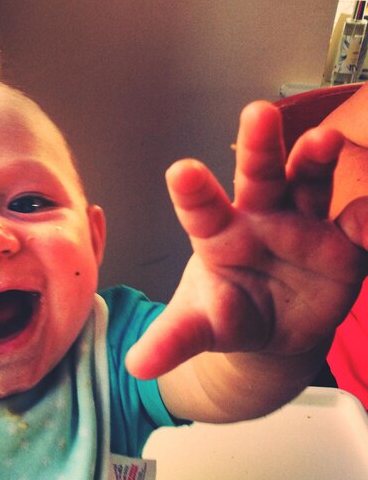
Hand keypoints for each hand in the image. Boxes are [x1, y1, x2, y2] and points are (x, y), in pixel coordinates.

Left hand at [126, 101, 367, 378]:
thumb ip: (172, 341)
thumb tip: (134, 366)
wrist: (271, 326)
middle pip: (258, 177)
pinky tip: (367, 211)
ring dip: (316, 161)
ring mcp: (305, 227)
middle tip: (256, 114)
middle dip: (258, 147)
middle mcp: (261, 220)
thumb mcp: (199, 327)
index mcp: (219, 237)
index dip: (194, 193)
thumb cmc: (228, 313)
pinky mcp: (344, 247)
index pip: (202, 210)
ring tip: (323, 140)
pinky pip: (360, 225)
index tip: (180, 171)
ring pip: (310, 184)